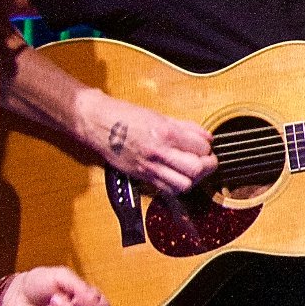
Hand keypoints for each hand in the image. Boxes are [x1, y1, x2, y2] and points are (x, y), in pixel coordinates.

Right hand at [84, 90, 214, 193]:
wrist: (97, 123)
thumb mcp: (159, 115)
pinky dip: (178, 185)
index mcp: (165, 133)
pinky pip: (167, 190)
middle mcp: (159, 152)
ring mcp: (150, 167)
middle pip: (196, 169)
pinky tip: (178, 176)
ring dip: (194, 178)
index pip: (201, 148)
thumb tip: (206, 136)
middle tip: (206, 160)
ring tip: (193, 170)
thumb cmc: (124, 116)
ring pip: (184, 185)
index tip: (205, 145)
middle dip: (207, 165)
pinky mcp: (142, 177)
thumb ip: (186, 128)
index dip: (207, 147)